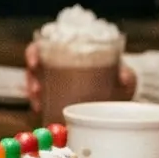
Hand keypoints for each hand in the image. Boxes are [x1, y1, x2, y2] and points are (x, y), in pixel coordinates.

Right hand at [20, 44, 139, 106]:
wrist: (121, 100)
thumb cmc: (120, 81)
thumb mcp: (125, 77)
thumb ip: (127, 75)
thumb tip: (124, 77)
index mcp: (71, 52)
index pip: (45, 46)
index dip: (34, 52)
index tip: (34, 60)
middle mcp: (59, 65)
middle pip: (35, 67)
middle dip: (31, 78)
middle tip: (37, 90)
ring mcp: (55, 83)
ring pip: (35, 84)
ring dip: (33, 93)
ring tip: (37, 104)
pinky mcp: (55, 99)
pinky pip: (41, 100)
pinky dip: (39, 105)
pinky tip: (41, 111)